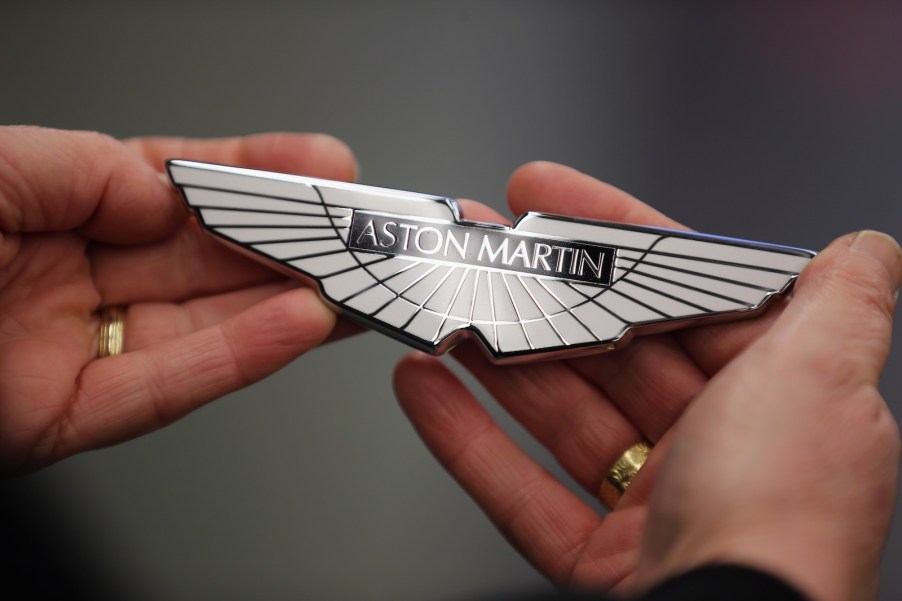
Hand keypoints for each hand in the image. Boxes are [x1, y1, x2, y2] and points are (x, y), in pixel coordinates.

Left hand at [0, 126, 356, 472]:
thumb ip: (83, 167)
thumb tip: (164, 199)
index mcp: (53, 213)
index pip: (173, 188)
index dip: (250, 176)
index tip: (320, 165)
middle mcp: (74, 280)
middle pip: (206, 263)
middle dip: (290, 245)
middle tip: (360, 233)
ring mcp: (77, 350)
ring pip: (206, 327)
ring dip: (290, 306)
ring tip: (357, 282)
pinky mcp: (69, 418)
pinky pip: (169, 389)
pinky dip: (242, 359)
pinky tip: (303, 327)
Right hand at [393, 162, 900, 600]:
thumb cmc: (783, 523)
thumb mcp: (821, 381)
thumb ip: (841, 303)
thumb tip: (864, 248)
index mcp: (774, 402)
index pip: (682, 297)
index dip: (614, 241)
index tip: (553, 200)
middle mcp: (717, 453)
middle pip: (605, 352)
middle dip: (536, 293)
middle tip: (476, 247)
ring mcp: (651, 508)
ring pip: (556, 414)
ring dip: (491, 358)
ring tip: (438, 304)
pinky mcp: (594, 561)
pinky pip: (519, 490)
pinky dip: (467, 440)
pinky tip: (425, 389)